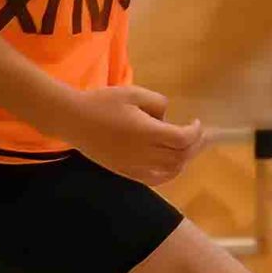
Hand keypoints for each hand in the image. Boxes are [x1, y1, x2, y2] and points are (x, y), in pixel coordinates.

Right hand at [67, 85, 202, 185]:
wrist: (73, 119)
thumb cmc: (102, 103)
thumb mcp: (133, 93)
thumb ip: (157, 103)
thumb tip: (167, 116)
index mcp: (146, 132)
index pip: (182, 139)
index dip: (195, 132)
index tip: (196, 123)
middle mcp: (144, 153)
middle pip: (180, 156)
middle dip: (194, 145)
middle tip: (198, 135)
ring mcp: (135, 166)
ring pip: (170, 170)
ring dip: (184, 160)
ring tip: (186, 148)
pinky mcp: (126, 172)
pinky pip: (155, 179)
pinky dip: (169, 174)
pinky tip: (172, 166)